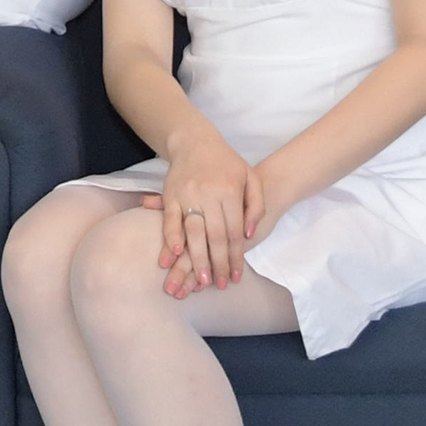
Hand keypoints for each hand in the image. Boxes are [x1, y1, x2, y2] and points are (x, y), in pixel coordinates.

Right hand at [149, 128, 262, 296]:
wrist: (196, 141)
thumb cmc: (227, 163)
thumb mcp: (251, 178)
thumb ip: (256, 206)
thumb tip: (248, 233)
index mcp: (231, 191)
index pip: (234, 231)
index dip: (235, 257)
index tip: (234, 277)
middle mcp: (210, 193)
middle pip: (215, 236)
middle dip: (217, 263)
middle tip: (217, 284)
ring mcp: (188, 194)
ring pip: (193, 232)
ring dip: (196, 258)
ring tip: (199, 281)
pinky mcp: (171, 194)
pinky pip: (169, 220)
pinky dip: (171, 238)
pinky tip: (173, 256)